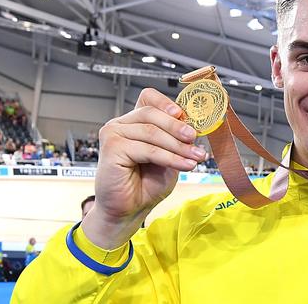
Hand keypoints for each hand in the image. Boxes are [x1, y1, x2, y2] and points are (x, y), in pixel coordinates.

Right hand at [82, 88, 204, 248]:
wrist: (129, 210)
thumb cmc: (147, 183)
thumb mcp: (169, 156)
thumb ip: (177, 140)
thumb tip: (195, 126)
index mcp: (134, 121)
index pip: (148, 98)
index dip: (166, 102)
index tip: (184, 113)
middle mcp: (121, 124)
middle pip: (152, 114)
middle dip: (178, 126)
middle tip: (196, 138)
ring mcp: (113, 134)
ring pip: (152, 132)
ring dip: (178, 146)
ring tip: (196, 157)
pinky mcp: (111, 148)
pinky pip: (148, 149)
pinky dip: (170, 158)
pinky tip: (185, 165)